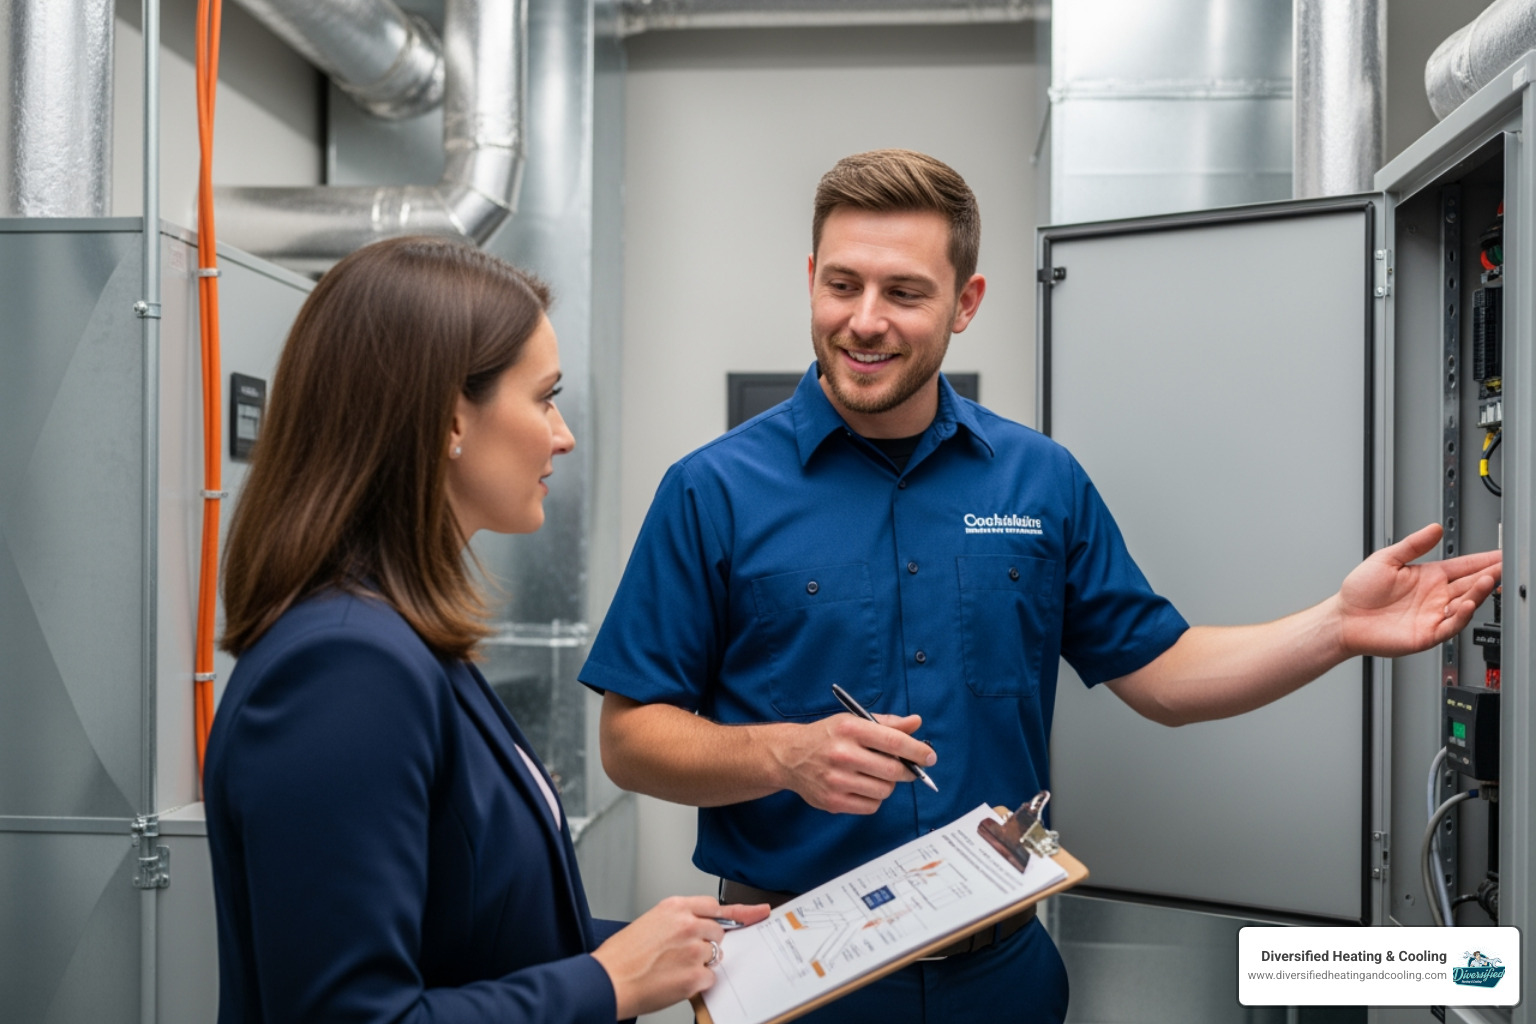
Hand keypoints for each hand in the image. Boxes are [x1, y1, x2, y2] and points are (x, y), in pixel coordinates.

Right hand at [592, 896, 770, 1018]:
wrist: (608, 980)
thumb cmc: (622, 955)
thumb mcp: (649, 923)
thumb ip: (679, 921)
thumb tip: (699, 929)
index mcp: (675, 907)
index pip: (716, 906)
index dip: (740, 911)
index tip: (759, 912)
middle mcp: (688, 925)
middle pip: (718, 933)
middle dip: (707, 944)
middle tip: (683, 955)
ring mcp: (694, 950)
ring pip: (714, 957)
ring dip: (700, 965)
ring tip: (671, 968)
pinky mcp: (695, 976)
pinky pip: (710, 979)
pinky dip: (697, 984)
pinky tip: (675, 981)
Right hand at [769, 712, 935, 813]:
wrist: (789, 756)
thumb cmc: (826, 736)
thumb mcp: (853, 721)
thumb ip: (887, 724)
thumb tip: (916, 723)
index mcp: (850, 729)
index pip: (894, 742)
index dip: (918, 751)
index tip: (930, 757)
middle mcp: (842, 753)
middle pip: (893, 771)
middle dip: (907, 771)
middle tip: (908, 769)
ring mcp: (836, 780)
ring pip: (884, 791)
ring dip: (888, 784)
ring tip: (876, 775)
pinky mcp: (832, 801)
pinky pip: (871, 806)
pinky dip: (874, 799)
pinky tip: (864, 786)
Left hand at [1337, 523, 1500, 657]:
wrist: (1344, 619)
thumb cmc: (1360, 591)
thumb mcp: (1386, 559)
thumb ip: (1412, 544)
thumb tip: (1434, 528)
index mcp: (1428, 576)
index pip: (1463, 566)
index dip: (1483, 560)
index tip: (1500, 553)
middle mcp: (1435, 596)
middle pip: (1470, 584)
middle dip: (1489, 574)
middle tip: (1505, 566)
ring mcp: (1433, 615)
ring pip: (1465, 604)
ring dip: (1478, 593)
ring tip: (1488, 580)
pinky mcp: (1428, 633)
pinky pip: (1451, 625)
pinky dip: (1461, 616)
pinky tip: (1468, 604)